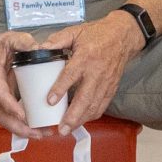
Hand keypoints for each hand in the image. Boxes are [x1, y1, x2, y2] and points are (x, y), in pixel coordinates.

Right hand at [0, 26, 39, 137]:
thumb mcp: (9, 38)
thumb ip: (22, 41)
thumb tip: (38, 48)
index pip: (0, 94)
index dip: (11, 106)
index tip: (24, 115)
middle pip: (2, 116)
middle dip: (20, 128)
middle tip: (40, 133)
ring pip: (5, 120)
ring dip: (22, 131)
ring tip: (43, 134)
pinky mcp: (1, 103)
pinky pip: (9, 118)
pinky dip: (22, 126)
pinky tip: (38, 129)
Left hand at [43, 11, 142, 133]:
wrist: (123, 36)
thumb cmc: (96, 34)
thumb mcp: (74, 32)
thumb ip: (56, 41)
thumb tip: (38, 50)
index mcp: (85, 57)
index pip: (71, 75)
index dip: (60, 88)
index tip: (50, 101)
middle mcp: (97, 72)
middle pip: (85, 98)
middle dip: (73, 115)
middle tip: (61, 129)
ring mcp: (106, 82)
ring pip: (94, 105)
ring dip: (81, 120)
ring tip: (68, 130)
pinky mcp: (112, 87)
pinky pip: (103, 105)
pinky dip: (92, 115)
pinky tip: (82, 121)